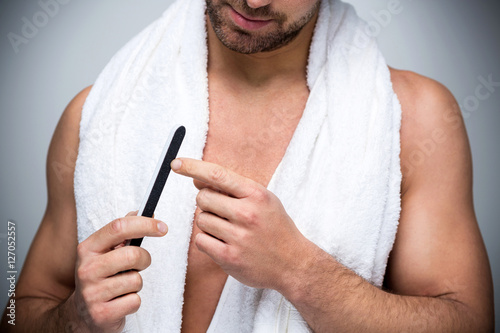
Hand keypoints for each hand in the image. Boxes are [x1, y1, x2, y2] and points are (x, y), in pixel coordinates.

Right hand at [72, 211, 167, 332]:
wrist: (83, 314)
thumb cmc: (101, 276)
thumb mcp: (105, 252)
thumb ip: (124, 232)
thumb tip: (145, 211)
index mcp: (88, 248)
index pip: (118, 227)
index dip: (144, 224)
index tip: (162, 227)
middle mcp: (86, 269)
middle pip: (133, 255)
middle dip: (144, 260)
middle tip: (140, 264)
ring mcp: (92, 293)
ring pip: (136, 280)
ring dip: (136, 284)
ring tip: (123, 286)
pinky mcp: (101, 314)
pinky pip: (134, 301)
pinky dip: (133, 302)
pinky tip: (120, 302)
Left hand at [171, 158, 311, 291]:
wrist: (293, 263)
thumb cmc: (275, 227)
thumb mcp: (262, 199)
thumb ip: (231, 188)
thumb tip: (197, 178)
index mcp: (256, 194)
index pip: (217, 175)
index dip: (193, 167)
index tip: (176, 163)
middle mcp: (247, 213)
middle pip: (203, 197)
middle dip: (207, 202)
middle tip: (223, 212)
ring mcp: (238, 237)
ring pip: (200, 219)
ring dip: (208, 223)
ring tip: (228, 229)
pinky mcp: (229, 257)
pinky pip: (200, 240)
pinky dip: (207, 240)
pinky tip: (224, 242)